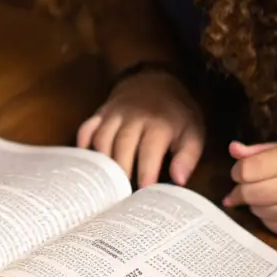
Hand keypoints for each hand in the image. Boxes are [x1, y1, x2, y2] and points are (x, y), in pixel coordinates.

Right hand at [77, 70, 204, 188]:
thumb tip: (179, 180)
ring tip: (105, 185)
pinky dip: (83, 146)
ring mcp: (114, 114)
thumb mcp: (193, 133)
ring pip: (102, 138)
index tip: (144, 191)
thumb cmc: (176, 115)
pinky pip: (87, 128)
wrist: (155, 81)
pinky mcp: (100, 113)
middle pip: (122, 144)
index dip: (146, 171)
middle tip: (121, 195)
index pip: (149, 150)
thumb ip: (188, 157)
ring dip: (102, 162)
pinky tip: (87, 165)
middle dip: (121, 170)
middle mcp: (133, 117)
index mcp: (158, 124)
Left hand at [223, 140, 276, 241]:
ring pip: (258, 211)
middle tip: (246, 185)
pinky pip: (272, 226)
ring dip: (256, 203)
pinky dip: (269, 217)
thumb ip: (263, 151)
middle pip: (250, 193)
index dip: (238, 170)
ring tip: (270, 194)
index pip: (249, 170)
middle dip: (241, 189)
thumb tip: (233, 150)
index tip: (241, 170)